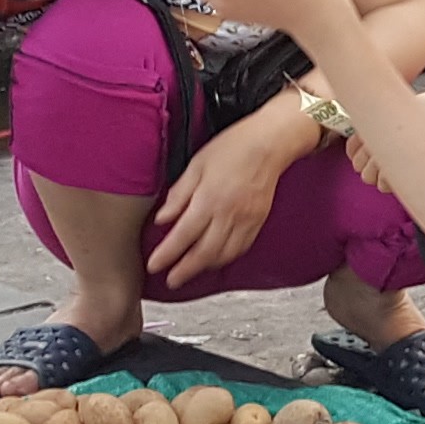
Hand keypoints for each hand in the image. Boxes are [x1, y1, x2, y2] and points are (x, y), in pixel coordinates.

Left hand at [148, 120, 294, 287]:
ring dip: (205, 268)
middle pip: (203, 253)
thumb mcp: (196, 165)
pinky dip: (226, 259)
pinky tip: (216, 259)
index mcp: (209, 199)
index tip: (154, 265)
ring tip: (189, 272)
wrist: (270, 143)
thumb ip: (179, 194)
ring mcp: (246, 220)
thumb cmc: (233, 147)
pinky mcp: (258, 221)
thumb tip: (162, 218)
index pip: (182, 236)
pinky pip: (241, 248)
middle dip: (185, 271)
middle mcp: (228, 215)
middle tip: (171, 280)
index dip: (167, 254)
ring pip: (223, 255)